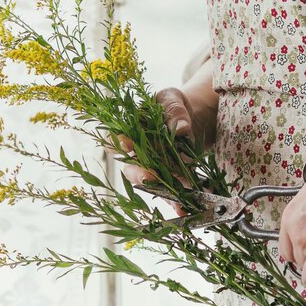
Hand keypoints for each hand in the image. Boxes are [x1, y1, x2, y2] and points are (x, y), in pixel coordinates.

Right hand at [117, 86, 216, 215]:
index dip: (116, 144)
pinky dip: (178, 201)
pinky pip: (169, 193)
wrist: (191, 119)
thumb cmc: (173, 105)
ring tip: (177, 201)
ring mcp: (151, 170)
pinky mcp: (167, 180)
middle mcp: (136, 155)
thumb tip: (181, 129)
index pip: (114, 140)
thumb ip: (173, 110)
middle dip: (140, 175)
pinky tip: (186, 207)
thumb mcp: (172, 98)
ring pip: (152, 185)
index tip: (126, 145)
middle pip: (130, 169)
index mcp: (128, 131)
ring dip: (163, 193)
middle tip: (150, 178)